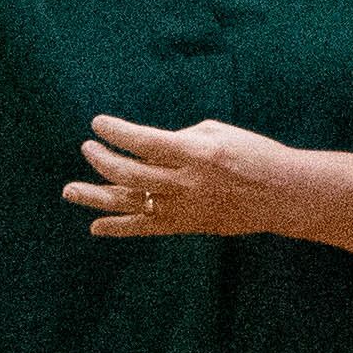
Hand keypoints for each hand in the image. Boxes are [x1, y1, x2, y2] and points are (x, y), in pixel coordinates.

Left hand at [72, 112, 295, 240]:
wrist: (282, 194)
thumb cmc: (254, 154)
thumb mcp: (218, 132)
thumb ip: (181, 137)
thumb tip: (151, 146)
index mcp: (194, 152)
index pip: (144, 142)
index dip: (117, 132)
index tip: (99, 123)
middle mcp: (184, 182)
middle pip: (130, 174)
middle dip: (101, 160)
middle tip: (87, 148)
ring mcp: (183, 207)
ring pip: (130, 203)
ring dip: (96, 196)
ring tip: (69, 190)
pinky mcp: (186, 225)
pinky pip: (145, 228)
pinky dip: (119, 228)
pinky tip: (95, 226)